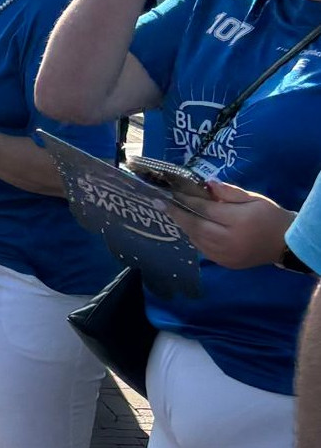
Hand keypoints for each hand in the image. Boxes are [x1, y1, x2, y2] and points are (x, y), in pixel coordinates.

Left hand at [167, 178, 294, 269]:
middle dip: (177, 214)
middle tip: (160, 204)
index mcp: (238, 221)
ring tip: (173, 214)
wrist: (287, 244)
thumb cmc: (270, 217)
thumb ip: (230, 192)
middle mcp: (229, 240)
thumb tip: (208, 183)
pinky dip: (194, 238)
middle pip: (196, 226)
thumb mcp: (254, 199)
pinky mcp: (226, 263)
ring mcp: (226, 254)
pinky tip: (190, 228)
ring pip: (196, 239)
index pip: (205, 209)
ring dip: (184, 226)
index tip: (172, 193)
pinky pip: (203, 250)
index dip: (187, 200)